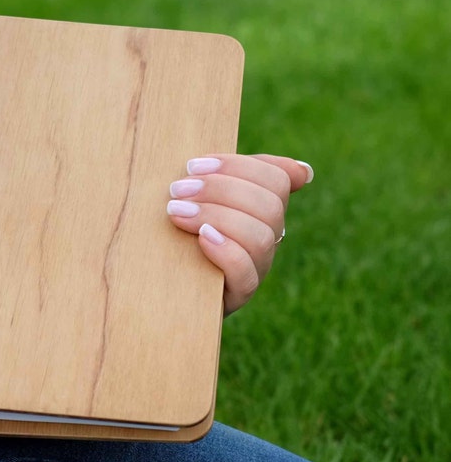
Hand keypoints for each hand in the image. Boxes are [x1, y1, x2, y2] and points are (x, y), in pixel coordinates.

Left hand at [166, 153, 313, 315]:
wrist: (157, 286)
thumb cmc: (177, 232)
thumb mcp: (200, 199)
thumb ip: (229, 177)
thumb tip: (304, 171)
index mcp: (262, 209)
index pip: (275, 180)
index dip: (238, 167)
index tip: (193, 166)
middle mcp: (268, 238)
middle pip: (269, 206)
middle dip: (221, 190)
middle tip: (177, 189)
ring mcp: (256, 269)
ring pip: (261, 238)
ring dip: (216, 217)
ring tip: (177, 212)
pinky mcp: (238, 296)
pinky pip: (246, 273)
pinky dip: (225, 251)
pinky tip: (200, 238)